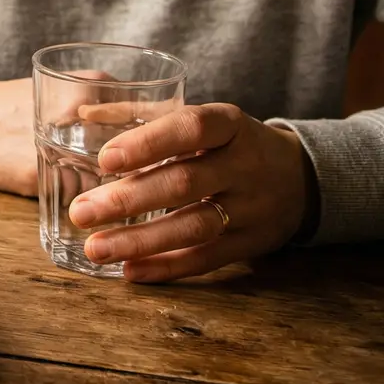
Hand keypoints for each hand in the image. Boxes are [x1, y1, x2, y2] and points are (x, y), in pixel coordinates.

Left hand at [70, 102, 315, 281]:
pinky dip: (166, 267)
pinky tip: (129, 271)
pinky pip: (207, 259)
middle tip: (81, 211)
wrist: (301, 178)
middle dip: (129, 199)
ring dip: (141, 240)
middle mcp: (245, 165)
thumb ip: (146, 114)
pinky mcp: (251, 243)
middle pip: (186, 183)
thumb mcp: (205, 120)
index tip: (105, 159)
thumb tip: (84, 112)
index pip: (192, 128)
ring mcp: (252, 208)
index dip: (149, 143)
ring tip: (96, 248)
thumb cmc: (230, 143)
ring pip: (194, 227)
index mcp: (230, 124)